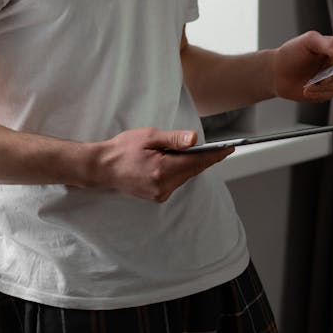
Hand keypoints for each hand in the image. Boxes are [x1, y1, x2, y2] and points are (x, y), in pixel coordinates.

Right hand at [94, 127, 229, 202]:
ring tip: (196, 151)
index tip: (229, 148)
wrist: (102, 168)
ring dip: (191, 164)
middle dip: (205, 158)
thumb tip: (194, 140)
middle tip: (220, 147)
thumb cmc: (123, 149)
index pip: (196, 162)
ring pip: (185, 176)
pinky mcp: (157, 196)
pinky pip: (176, 181)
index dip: (215, 155)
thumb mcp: (148, 137)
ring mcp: (160, 194)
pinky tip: (178, 161)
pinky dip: (181, 170)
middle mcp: (163, 186)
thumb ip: (173, 139)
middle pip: (193, 170)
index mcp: (162, 170)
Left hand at [274, 30, 332, 101]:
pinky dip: (317, 93)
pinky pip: (329, 95)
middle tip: (322, 76)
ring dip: (324, 84)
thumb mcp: (309, 41)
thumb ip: (328, 45)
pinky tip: (306, 89)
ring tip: (309, 82)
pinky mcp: (325, 91)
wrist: (276, 71)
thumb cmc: (292, 52)